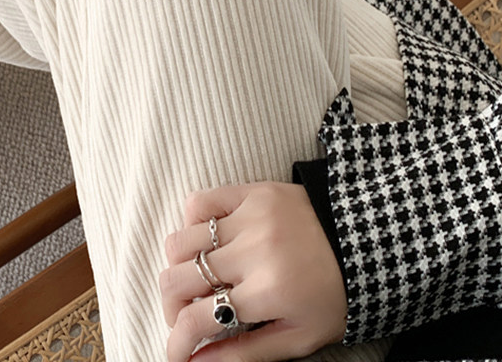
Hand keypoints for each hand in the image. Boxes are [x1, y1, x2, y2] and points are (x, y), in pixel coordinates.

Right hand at [159, 181, 347, 361]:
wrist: (367, 241)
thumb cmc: (336, 295)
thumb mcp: (300, 337)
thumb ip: (245, 353)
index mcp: (267, 293)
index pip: (197, 320)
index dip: (176, 342)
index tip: (175, 353)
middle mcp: (252, 252)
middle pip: (177, 280)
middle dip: (170, 308)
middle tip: (182, 317)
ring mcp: (249, 217)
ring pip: (179, 241)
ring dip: (177, 267)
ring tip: (193, 280)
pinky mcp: (250, 191)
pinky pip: (198, 202)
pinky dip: (191, 224)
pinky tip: (205, 242)